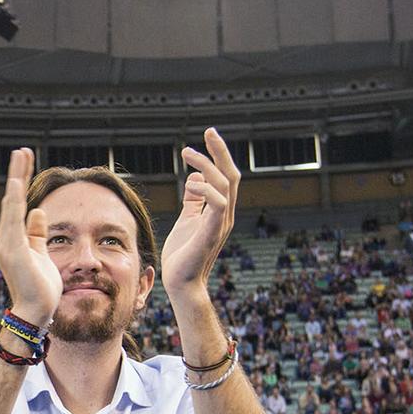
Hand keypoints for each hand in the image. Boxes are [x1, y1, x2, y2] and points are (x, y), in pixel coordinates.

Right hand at [0, 148, 60, 325]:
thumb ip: (37, 233)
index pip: (17, 205)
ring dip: (17, 177)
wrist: (34, 311)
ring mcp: (6, 243)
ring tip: (21, 155)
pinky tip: (17, 181)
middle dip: (18, 172)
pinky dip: (14, 198)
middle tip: (22, 150)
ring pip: (10, 202)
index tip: (26, 162)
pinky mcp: (11, 248)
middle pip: (11, 198)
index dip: (22, 183)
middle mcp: (4, 238)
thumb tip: (38, 211)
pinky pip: (13, 217)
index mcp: (12, 240)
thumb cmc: (39, 288)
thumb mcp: (41, 254)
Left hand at [160, 128, 240, 300]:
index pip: (226, 176)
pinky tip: (190, 183)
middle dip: (220, 151)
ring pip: (225, 184)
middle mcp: (224, 215)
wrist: (181, 283)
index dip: (219, 154)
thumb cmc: (183, 254)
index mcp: (219, 210)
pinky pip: (219, 204)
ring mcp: (220, 224)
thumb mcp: (188, 219)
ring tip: (187, 154)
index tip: (207, 136)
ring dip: (207, 164)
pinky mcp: (211, 233)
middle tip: (208, 131)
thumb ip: (194, 200)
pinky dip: (207, 189)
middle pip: (231, 175)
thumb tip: (196, 176)